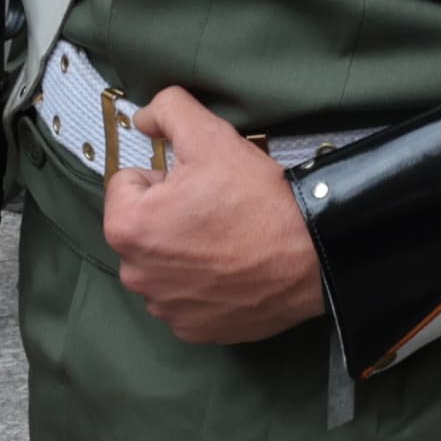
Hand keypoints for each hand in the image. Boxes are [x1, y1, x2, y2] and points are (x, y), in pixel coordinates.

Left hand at [100, 87, 326, 342]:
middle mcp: (136, 274)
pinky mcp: (192, 330)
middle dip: (168, 217)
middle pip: (142, 228)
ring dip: (182, 252)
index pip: (128, 186)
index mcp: (128, 227)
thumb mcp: (210, 135)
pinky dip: (201, 285)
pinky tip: (231, 271)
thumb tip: (144, 118)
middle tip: (214, 211)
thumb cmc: (257, 199)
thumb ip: (167, 110)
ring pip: (161, 264)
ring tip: (225, 241)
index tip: (198, 185)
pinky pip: (183, 298)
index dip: (164, 178)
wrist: (312, 255)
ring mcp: (164, 307)